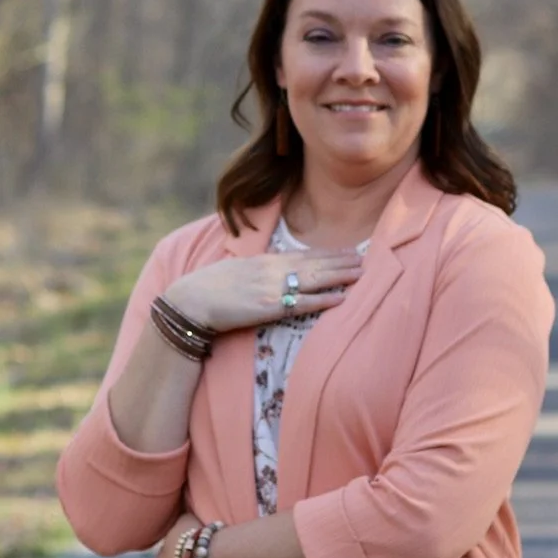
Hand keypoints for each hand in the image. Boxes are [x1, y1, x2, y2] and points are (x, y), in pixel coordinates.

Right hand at [164, 248, 363, 332]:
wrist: (193, 300)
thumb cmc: (211, 287)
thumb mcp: (238, 270)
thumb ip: (259, 270)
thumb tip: (273, 270)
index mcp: (266, 260)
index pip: (305, 255)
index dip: (329, 253)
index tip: (348, 251)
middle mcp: (273, 270)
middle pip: (315, 264)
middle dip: (341, 261)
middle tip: (364, 259)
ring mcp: (273, 287)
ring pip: (314, 279)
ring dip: (339, 276)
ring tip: (361, 273)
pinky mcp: (270, 307)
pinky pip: (303, 304)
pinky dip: (324, 300)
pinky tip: (341, 298)